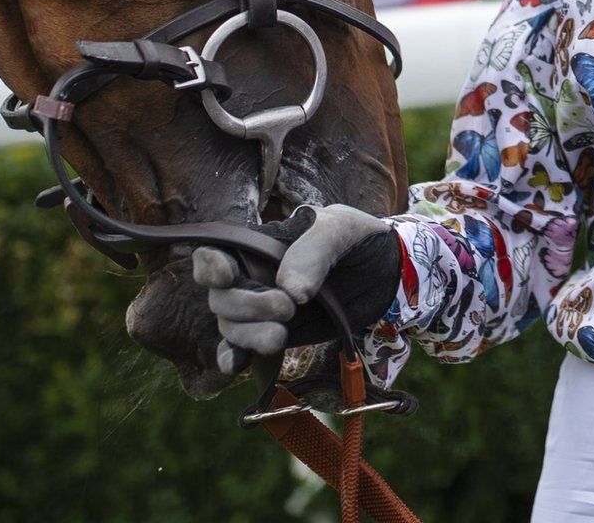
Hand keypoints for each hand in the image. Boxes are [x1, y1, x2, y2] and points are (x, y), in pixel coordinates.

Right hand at [190, 204, 399, 374]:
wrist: (383, 272)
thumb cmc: (355, 240)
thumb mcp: (340, 229)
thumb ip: (313, 252)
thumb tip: (290, 292)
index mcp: (256, 244)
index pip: (213, 254)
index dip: (210, 266)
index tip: (228, 274)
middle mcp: (250, 277)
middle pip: (219, 297)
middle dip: (247, 306)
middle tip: (288, 308)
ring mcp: (259, 310)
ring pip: (229, 326)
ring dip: (248, 335)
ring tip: (281, 337)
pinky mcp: (273, 335)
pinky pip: (239, 351)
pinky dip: (233, 359)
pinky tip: (239, 363)